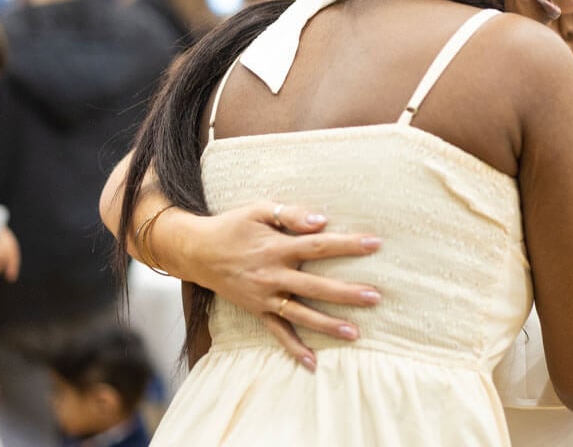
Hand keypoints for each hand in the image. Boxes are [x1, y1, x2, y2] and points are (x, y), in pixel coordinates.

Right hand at [169, 202, 382, 368]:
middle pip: (315, 286)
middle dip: (346, 293)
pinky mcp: (257, 311)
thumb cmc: (234, 226)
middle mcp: (272, 276)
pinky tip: (313, 362)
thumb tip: (322, 221)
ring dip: (327, 325)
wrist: (196, 251)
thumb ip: (290, 214)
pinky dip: (293, 348)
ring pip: (300, 314)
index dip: (348, 245)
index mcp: (276, 248)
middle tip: (375, 297)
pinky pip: (277, 332)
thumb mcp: (259, 210)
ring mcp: (264, 297)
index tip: (376, 244)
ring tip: (355, 333)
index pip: (318, 246)